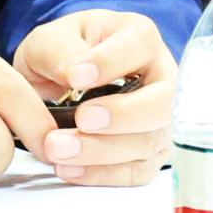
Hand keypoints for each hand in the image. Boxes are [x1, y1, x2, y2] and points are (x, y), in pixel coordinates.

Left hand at [12, 9, 176, 186]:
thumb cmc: (62, 54)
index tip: (74, 77)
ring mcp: (161, 119)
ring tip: (58, 148)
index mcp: (140, 37)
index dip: (109, 63)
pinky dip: (103, 174)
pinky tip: (69, 169)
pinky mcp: (151, 153)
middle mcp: (161, 77)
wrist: (59, 85)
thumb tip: (73, 71)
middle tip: (81, 119)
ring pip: (150, 141)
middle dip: (123, 115)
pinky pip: (137, 171)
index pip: (138, 46)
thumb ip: (58, 50)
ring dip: (103, 150)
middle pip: (164, 102)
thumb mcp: (49, 40)